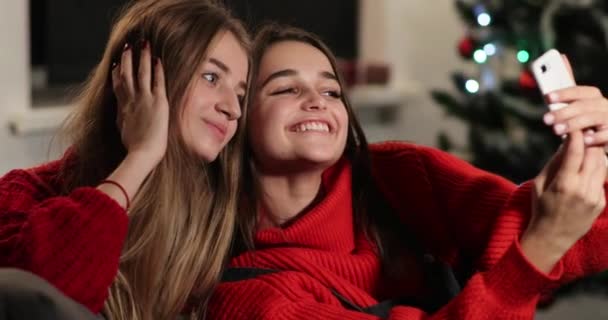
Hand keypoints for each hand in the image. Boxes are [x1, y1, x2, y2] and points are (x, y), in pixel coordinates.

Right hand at [112, 41, 168, 167]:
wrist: (141, 153)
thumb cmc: (133, 147)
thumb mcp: (123, 130)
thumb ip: (123, 119)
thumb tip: (122, 117)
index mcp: (122, 107)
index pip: (117, 84)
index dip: (117, 72)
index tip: (116, 63)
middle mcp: (131, 99)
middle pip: (126, 73)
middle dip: (127, 58)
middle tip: (128, 46)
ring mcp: (144, 99)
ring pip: (141, 72)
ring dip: (142, 57)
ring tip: (144, 44)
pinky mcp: (158, 102)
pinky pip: (157, 81)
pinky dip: (157, 69)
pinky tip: (158, 60)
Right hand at [522, 130, 606, 271]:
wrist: (552, 236)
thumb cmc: (541, 208)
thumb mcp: (540, 184)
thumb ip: (553, 164)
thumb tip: (564, 144)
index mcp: (564, 184)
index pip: (575, 152)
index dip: (575, 136)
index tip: (572, 127)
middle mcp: (582, 189)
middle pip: (593, 155)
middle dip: (589, 141)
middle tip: (584, 131)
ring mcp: (594, 196)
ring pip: (601, 165)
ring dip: (595, 153)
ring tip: (587, 145)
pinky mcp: (601, 202)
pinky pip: (601, 178)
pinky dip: (596, 169)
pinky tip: (587, 167)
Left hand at [541, 55, 607, 146]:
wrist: (599, 138)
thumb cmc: (584, 119)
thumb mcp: (575, 104)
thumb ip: (568, 87)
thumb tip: (561, 57)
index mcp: (593, 97)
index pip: (581, 91)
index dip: (565, 93)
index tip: (547, 97)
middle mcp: (604, 106)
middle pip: (585, 105)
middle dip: (564, 111)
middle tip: (546, 119)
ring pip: (594, 118)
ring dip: (574, 123)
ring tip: (556, 130)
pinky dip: (597, 137)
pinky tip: (585, 140)